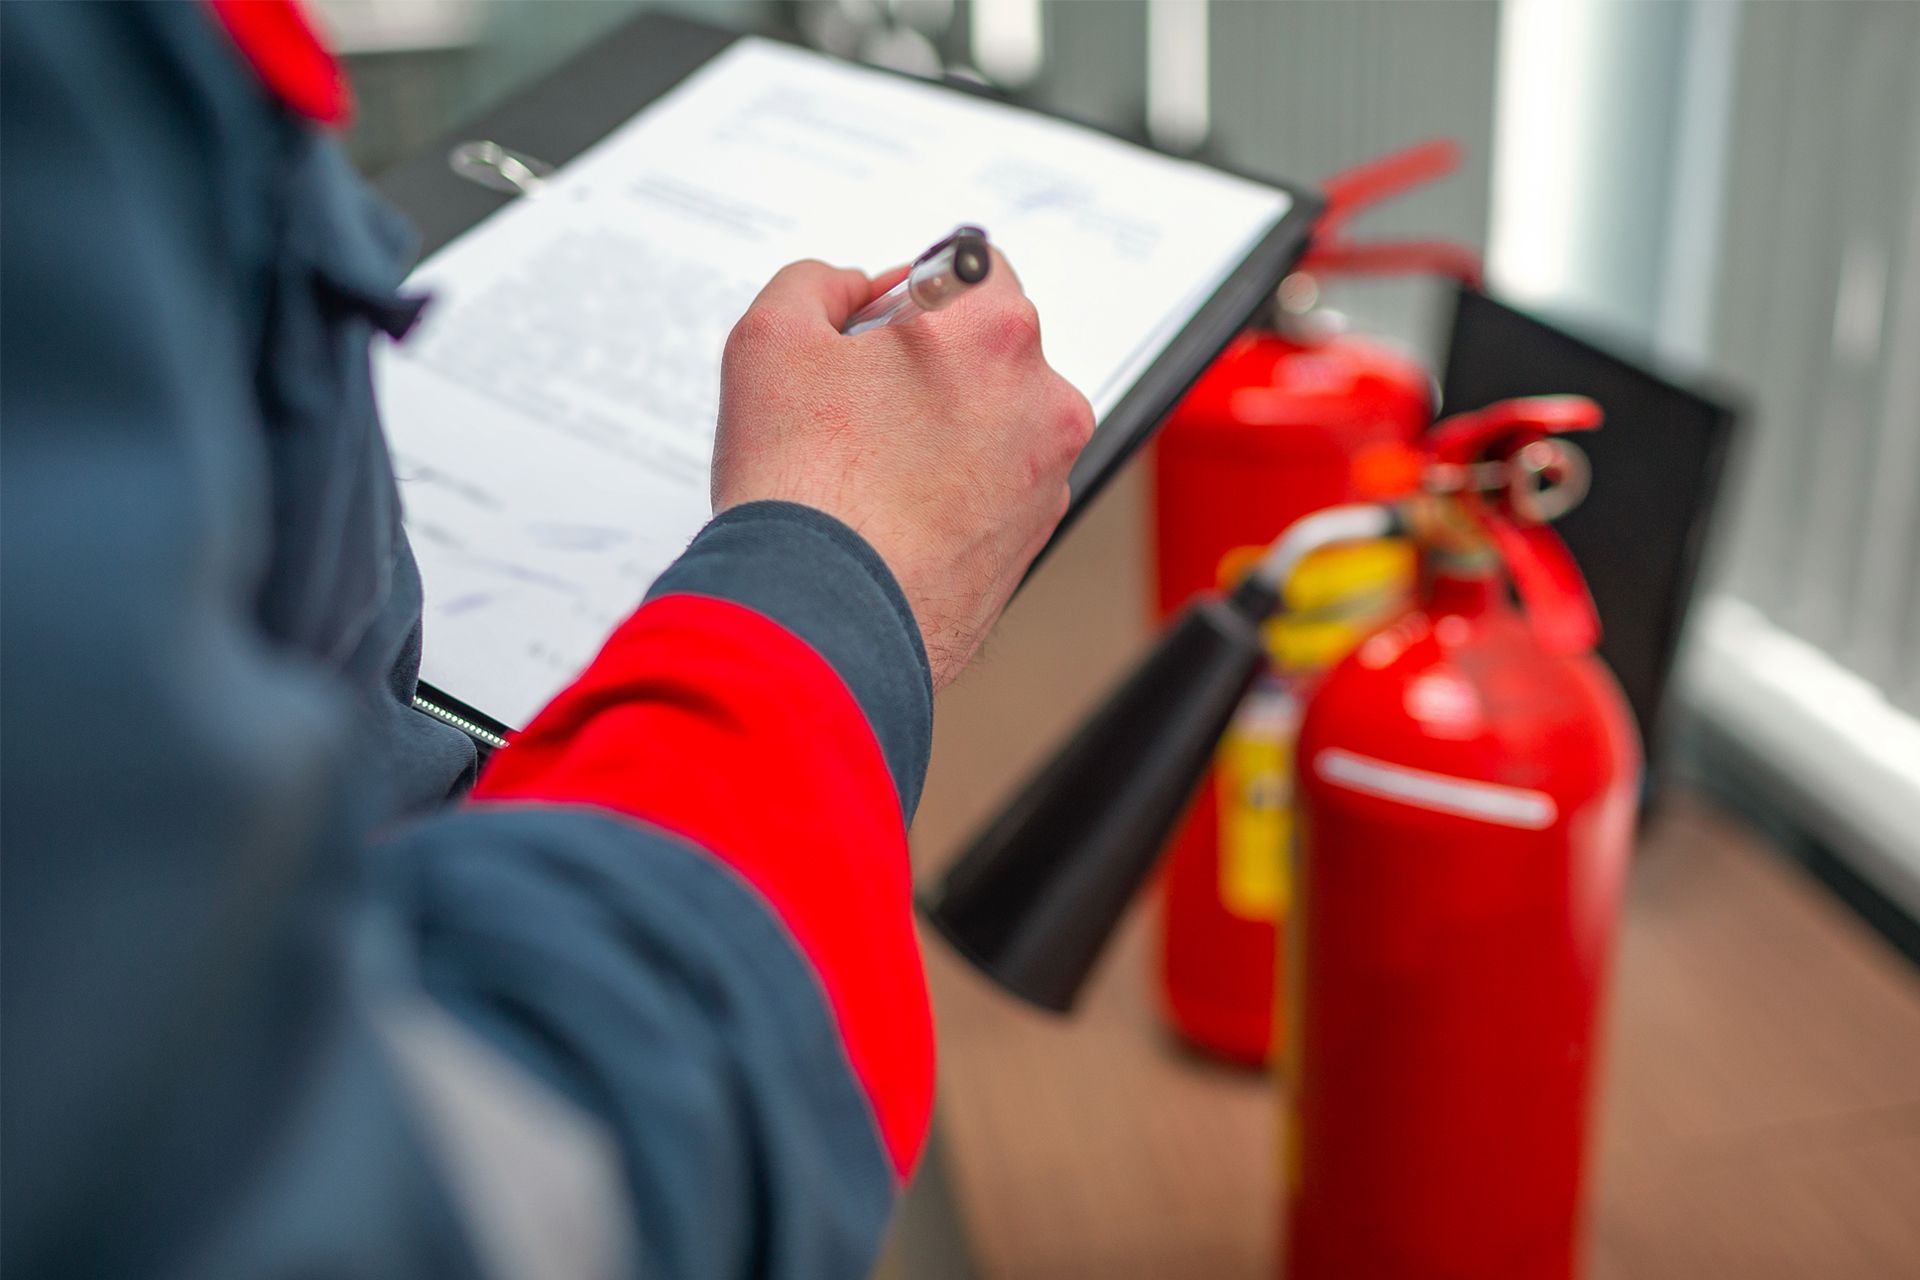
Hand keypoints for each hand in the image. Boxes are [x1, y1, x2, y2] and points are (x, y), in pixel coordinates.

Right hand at [711, 254, 1094, 689]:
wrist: (822, 622)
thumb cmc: (803, 488)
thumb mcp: (770, 337)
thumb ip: (816, 283)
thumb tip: (850, 289)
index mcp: (996, 332)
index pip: (975, 266)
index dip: (915, 289)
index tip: (878, 325)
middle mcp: (1043, 401)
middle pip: (990, 348)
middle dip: (931, 362)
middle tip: (858, 403)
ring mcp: (1046, 477)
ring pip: (995, 421)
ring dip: (944, 427)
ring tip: (868, 469)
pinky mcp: (1033, 540)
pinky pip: (996, 487)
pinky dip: (954, 489)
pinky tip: (891, 513)